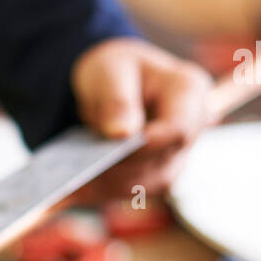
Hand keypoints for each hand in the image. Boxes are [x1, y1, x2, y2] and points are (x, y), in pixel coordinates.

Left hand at [69, 37, 211, 199]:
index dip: (149, 145)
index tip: (117, 148)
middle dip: (120, 170)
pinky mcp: (155, 174)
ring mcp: (176, 156)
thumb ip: (116, 99)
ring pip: (146, 185)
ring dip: (108, 186)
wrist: (110, 81)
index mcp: (188, 92)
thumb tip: (121, 134)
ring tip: (69, 186)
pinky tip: (69, 192)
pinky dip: (100, 190)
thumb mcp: (109, 70)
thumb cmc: (114, 68)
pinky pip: (129, 190)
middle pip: (162, 165)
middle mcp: (190, 129)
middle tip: (79, 171)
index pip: (178, 129)